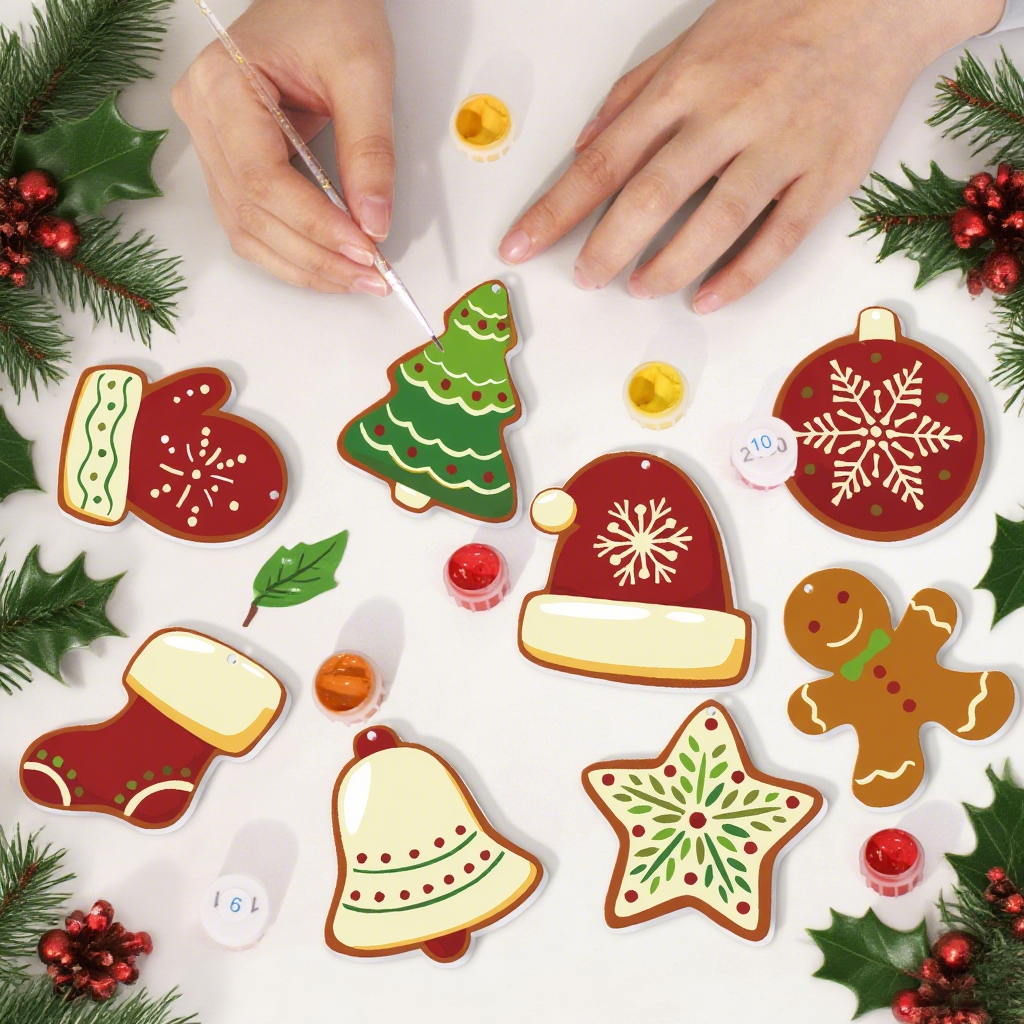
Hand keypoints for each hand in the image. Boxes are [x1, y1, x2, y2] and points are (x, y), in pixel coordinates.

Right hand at [173, 0, 394, 293]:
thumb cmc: (329, 11)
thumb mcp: (363, 73)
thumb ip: (370, 150)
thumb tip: (374, 221)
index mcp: (221, 85)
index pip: (263, 180)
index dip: (315, 225)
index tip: (364, 249)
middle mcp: (203, 117)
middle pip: (252, 214)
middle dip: (316, 256)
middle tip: (371, 276)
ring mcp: (210, 143)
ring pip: (247, 230)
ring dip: (304, 265)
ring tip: (356, 277)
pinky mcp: (229, 162)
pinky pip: (251, 223)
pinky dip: (292, 251)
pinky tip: (330, 263)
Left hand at [498, 0, 1003, 310]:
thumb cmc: (777, 17)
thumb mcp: (692, 39)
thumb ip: (634, 95)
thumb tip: (584, 146)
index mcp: (686, 84)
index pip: (604, 160)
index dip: (556, 209)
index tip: (520, 245)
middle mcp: (728, 115)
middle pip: (652, 195)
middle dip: (606, 246)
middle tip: (584, 278)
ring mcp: (781, 146)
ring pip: (715, 221)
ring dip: (669, 265)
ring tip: (639, 288)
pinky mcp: (827, 174)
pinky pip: (779, 237)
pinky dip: (740, 275)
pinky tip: (707, 299)